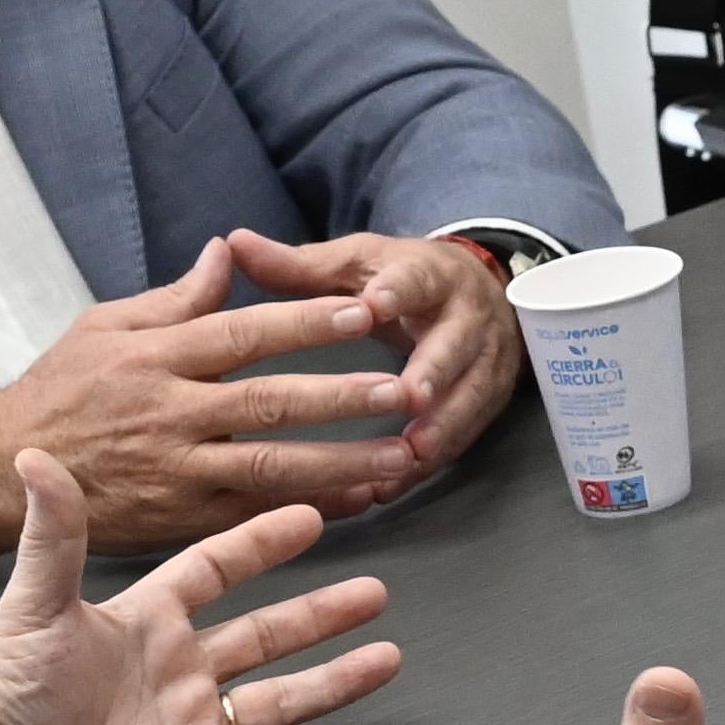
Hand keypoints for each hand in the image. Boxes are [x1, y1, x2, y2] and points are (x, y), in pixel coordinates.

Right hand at [0, 241, 404, 560]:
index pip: (242, 334)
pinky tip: (357, 504)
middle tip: (404, 390)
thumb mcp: (104, 327)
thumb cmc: (58, 390)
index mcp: (156, 358)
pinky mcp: (175, 522)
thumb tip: (227, 252)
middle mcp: (169, 416)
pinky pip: (252, 518)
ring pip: (270, 469)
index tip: (362, 313)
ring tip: (402, 456)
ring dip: (341, 465)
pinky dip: (306, 513)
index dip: (304, 323)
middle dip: (342, 398)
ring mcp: (174, 474)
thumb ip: (174, 298)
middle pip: (268, 403)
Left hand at [0, 500, 397, 724]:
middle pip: (266, 633)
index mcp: (146, 621)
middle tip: (376, 591)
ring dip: (335, 678)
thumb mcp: (37, 607)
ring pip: (282, 698)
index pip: (214, 570)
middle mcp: (179, 669)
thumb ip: (53, 536)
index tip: (309, 514)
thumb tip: (35, 456)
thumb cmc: (8, 694)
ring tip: (387, 656)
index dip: (259, 543)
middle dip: (321, 613)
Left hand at [223, 226, 516, 505]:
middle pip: (456, 342)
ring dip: (444, 426)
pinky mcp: (492, 395)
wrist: (476, 291)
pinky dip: (437, 457)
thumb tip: (232, 242)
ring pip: (472, 393)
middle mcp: (466, 313)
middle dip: (437, 370)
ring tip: (410, 457)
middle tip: (411, 398)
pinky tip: (400, 481)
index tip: (376, 306)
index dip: (399, 291)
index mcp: (427, 272)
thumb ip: (297, 265)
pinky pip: (469, 430)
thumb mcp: (354, 264)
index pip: (415, 278)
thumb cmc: (398, 279)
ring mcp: (487, 356)